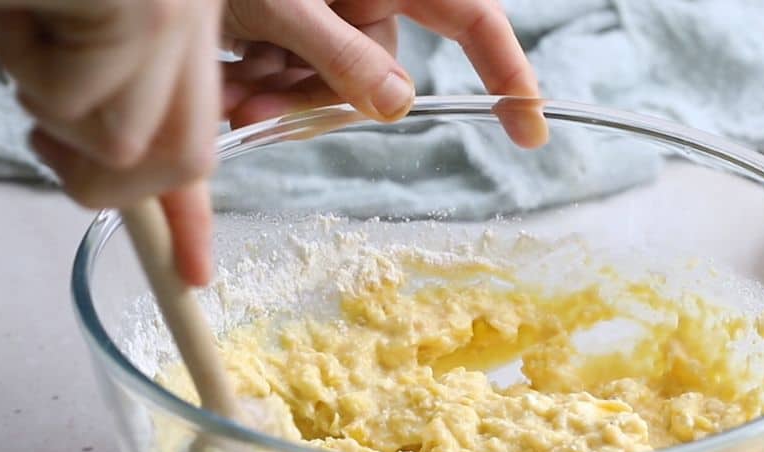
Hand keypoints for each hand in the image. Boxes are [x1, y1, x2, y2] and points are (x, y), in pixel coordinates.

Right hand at [0, 0, 222, 284]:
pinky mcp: (145, 14)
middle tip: (45, 138)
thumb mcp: (44, 41)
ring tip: (28, 33)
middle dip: (105, 179)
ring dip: (49, 106)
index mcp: (179, 25)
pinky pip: (80, 102)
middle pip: (180, 161)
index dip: (189, 217)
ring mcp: (178, 18)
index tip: (195, 277)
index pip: (195, 140)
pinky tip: (25, 10)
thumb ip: (89, 104)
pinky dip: (27, 69)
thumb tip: (104, 174)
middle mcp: (194, 21)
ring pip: (126, 142)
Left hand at [220, 0, 547, 146]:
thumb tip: (398, 108)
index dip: (508, 73)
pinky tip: (232, 82)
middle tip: (266, 105)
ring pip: (334, 87)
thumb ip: (341, 54)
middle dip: (326, 100)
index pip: (474, 20)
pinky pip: (302, 78)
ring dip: (284, 100)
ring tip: (234, 90)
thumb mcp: (284, 2)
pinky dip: (268, 88)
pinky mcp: (297, 29)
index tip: (530, 127)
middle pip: (383, 74)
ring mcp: (332, 14)